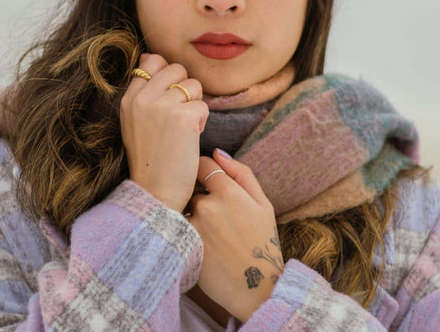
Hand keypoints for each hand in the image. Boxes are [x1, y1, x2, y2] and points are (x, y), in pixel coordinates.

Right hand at [120, 53, 207, 213]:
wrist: (155, 192)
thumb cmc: (150, 158)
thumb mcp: (134, 120)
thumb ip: (142, 90)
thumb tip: (148, 57)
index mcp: (129, 98)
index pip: (151, 61)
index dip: (167, 76)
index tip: (167, 98)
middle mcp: (142, 98)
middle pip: (176, 69)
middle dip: (184, 90)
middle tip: (177, 117)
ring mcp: (162, 106)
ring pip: (193, 85)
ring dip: (195, 105)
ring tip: (183, 129)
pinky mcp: (183, 117)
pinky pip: (203, 105)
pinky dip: (202, 122)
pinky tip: (190, 138)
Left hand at [187, 150, 282, 322]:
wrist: (256, 288)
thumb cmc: (262, 243)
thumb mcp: (263, 204)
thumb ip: (241, 173)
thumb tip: (217, 152)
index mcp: (229, 191)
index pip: (202, 165)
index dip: (205, 173)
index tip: (210, 185)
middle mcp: (208, 205)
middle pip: (190, 187)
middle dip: (197, 195)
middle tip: (213, 214)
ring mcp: (193, 226)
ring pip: (182, 207)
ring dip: (189, 213)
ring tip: (208, 231)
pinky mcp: (183, 245)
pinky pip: (177, 227)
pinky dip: (183, 230)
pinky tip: (202, 243)